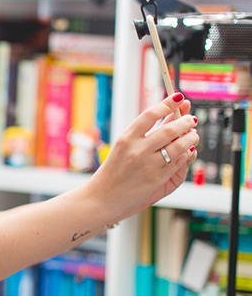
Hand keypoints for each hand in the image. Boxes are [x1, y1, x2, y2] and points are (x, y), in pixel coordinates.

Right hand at [89, 93, 197, 221]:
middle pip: (170, 129)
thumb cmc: (113, 172)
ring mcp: (148, 164)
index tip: (178, 97)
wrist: (102, 198)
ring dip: (191, 137)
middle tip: (191, 118)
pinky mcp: (157, 179)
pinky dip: (187, 154)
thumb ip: (145, 133)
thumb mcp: (123, 148)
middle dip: (185, 121)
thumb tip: (169, 114)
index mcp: (125, 138)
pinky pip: (179, 162)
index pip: (150, 114)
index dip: (167, 104)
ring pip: (179, 145)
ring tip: (193, 134)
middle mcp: (137, 150)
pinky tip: (188, 151)